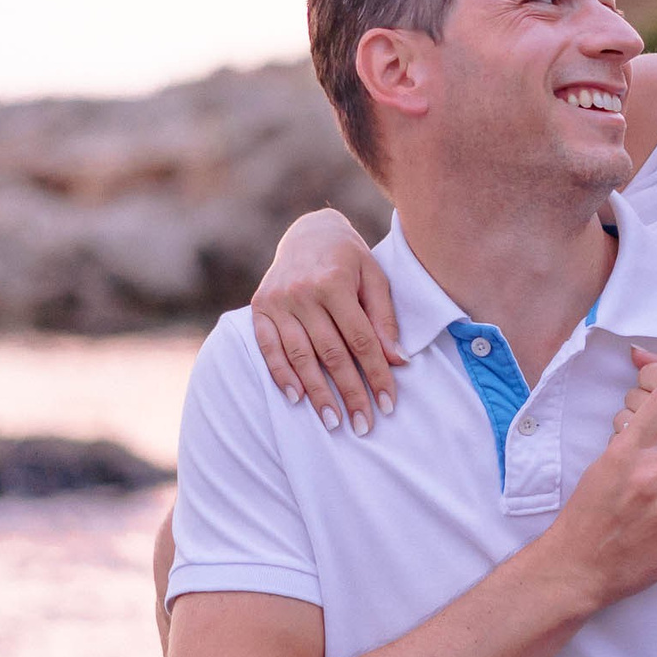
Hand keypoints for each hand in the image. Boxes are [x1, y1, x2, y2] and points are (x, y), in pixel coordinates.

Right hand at [252, 209, 405, 432]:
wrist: (309, 232)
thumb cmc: (349, 259)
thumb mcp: (374, 277)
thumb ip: (384, 318)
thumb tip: (396, 361)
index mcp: (334, 282)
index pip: (360, 339)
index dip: (375, 374)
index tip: (387, 404)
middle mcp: (303, 293)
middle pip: (331, 353)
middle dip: (349, 392)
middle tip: (362, 425)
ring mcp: (278, 301)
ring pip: (300, 356)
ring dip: (317, 393)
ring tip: (333, 421)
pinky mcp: (260, 308)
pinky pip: (268, 347)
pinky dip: (281, 374)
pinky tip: (296, 398)